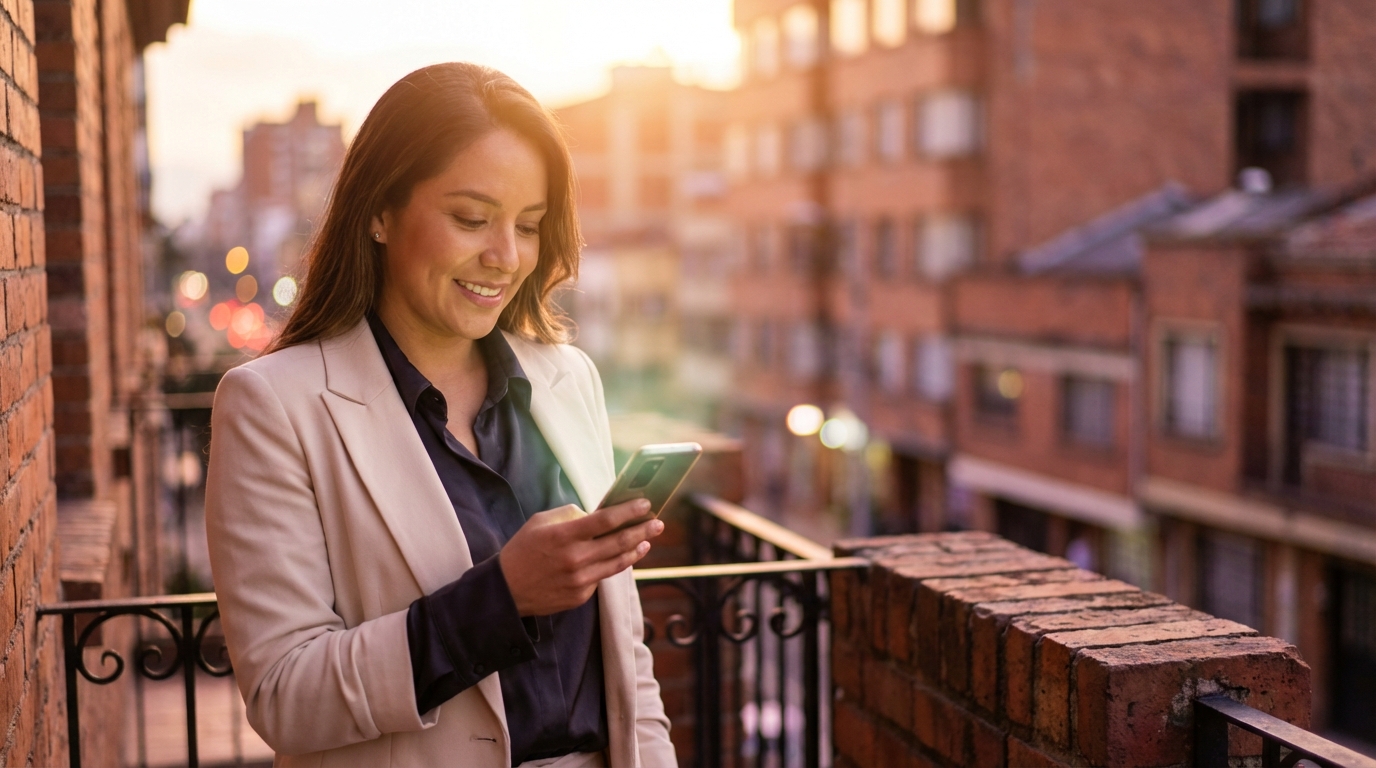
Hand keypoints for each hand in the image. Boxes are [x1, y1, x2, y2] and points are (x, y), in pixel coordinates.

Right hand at [498, 499, 663, 615]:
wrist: (505, 591)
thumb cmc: (522, 550)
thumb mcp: (539, 523)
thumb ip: (569, 516)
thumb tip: (595, 514)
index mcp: (564, 536)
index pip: (605, 520)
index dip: (628, 511)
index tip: (645, 503)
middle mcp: (575, 559)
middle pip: (618, 542)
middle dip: (643, 530)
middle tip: (659, 522)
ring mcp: (579, 580)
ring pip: (617, 563)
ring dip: (636, 550)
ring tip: (648, 541)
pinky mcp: (580, 596)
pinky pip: (601, 578)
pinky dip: (610, 566)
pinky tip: (619, 558)